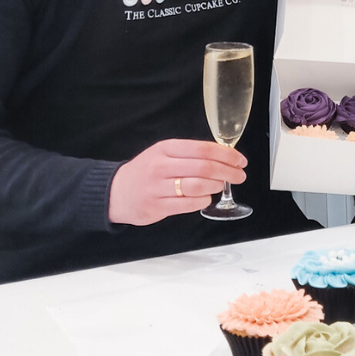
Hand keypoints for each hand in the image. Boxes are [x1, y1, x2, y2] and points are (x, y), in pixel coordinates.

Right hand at [108, 139, 246, 225]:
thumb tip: (223, 156)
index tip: (240, 160)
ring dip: (216, 186)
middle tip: (239, 175)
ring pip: (198, 186)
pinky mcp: (156, 206)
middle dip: (228, 171)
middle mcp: (161, 166)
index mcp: (166, 148)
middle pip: (204, 168)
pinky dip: (203, 200)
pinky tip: (205, 197)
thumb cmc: (146, 171)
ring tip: (221, 185)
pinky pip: (188, 204)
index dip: (226, 155)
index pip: (203, 149)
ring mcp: (158, 187)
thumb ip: (189, 153)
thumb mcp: (163, 153)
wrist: (115, 192)